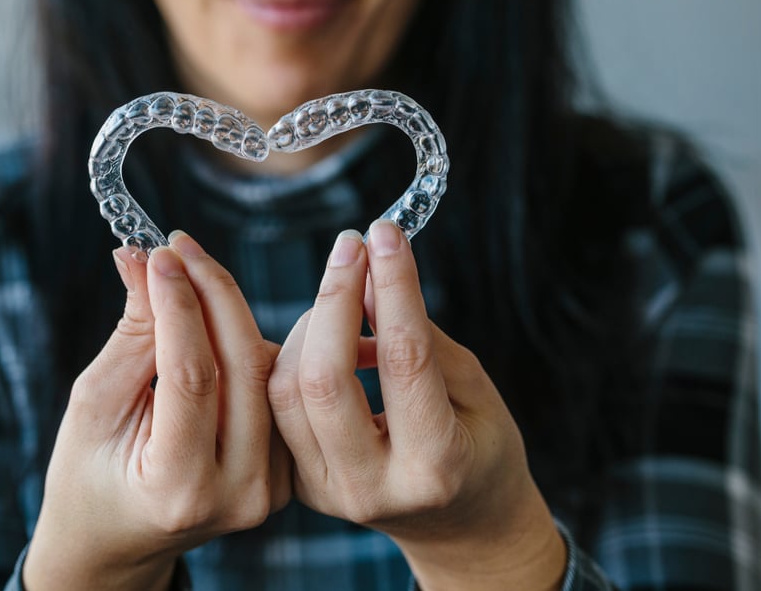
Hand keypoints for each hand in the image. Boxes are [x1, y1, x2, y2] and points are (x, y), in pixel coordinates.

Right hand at [25, 232, 290, 590]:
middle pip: (244, 365)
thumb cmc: (90, 475)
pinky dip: (248, 343)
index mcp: (180, 487)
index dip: (177, 304)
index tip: (159, 252)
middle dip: (213, 292)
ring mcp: (272, 487)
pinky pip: (274, 388)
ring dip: (231, 312)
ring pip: (266, 370)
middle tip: (180, 248)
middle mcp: (240, 492)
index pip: (191, 375)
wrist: (118, 540)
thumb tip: (144, 260)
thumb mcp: (93, 405)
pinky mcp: (287, 472)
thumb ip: (131, 336)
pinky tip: (217, 313)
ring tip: (190, 275)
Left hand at [268, 221, 564, 589]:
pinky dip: (295, 353)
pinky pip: (278, 404)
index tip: (386, 233)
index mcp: (434, 466)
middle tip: (352, 245)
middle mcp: (371, 486)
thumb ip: (422, 337)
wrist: (461, 527)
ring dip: (309, 323)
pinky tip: (325, 330)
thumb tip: (368, 277)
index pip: (403, 359)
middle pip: (324, 377)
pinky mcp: (300, 483)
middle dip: (332, 296)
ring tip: (344, 291)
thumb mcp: (475, 391)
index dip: (393, 288)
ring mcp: (327, 491)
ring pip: (286, 388)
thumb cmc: (482, 451)